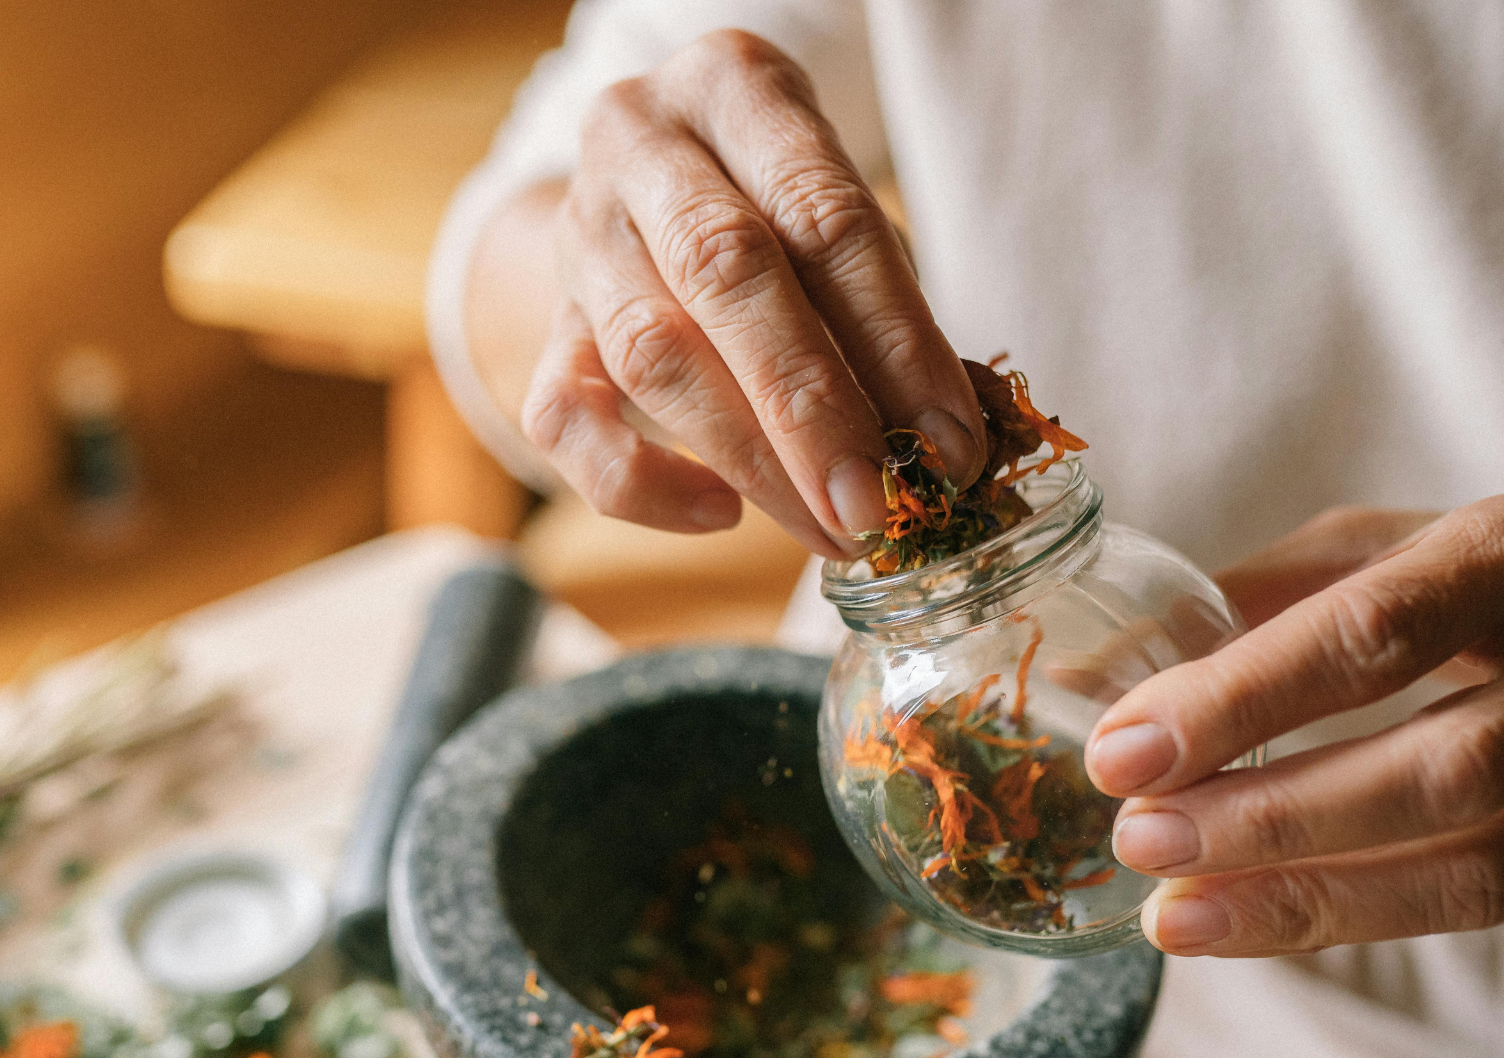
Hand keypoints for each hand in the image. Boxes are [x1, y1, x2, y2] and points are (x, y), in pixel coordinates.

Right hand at [519, 30, 987, 557]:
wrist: (652, 174)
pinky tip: (720, 512)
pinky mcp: (545, 324)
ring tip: (828, 526)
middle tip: (875, 504)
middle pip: (722, 273)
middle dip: (810, 408)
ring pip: (647, 352)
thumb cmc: (778, 199)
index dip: (895, 339)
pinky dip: (641, 482)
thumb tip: (958, 442)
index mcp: (734, 86)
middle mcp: (639, 145)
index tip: (949, 441)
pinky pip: (562, 419)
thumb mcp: (841, 211)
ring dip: (747, 459)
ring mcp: (579, 235)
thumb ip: (892, 308)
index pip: (823, 216)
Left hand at [1084, 498, 1503, 955]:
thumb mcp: (1370, 553)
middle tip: (1140, 838)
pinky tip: (1244, 923)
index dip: (1243, 699)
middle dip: (1271, 817)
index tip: (1124, 750)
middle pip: (1440, 768)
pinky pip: (1478, 910)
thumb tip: (1083, 678)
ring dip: (1306, 899)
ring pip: (1473, 867)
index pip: (1375, 631)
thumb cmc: (1463, 583)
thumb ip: (1240, 603)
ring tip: (1173, 912)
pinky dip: (1348, 923)